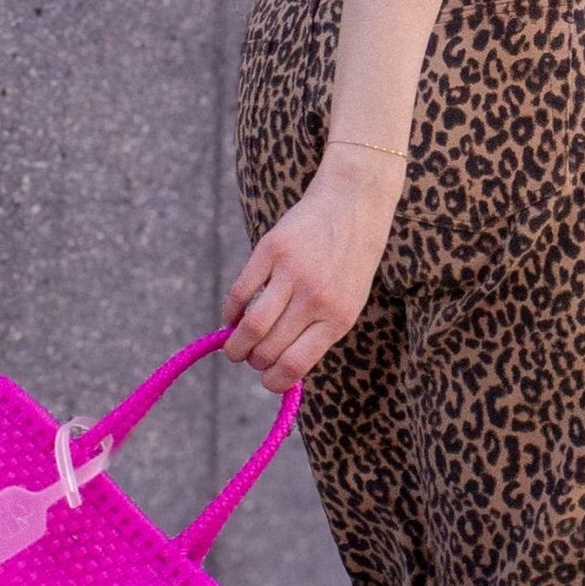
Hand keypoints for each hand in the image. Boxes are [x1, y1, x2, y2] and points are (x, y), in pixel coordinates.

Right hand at [222, 144, 404, 390]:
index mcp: (339, 318)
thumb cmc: (350, 262)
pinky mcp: (271, 249)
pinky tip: (232, 317)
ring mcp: (292, 272)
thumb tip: (281, 369)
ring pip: (251, 326)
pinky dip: (230, 312)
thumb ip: (318, 333)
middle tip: (250, 358)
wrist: (354, 204)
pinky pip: (240, 292)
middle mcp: (316, 297)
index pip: (295, 364)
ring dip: (236, 345)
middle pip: (268, 348)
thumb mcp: (348, 302)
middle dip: (254, 362)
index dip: (274, 381)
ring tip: (235, 347)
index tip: (266, 380)